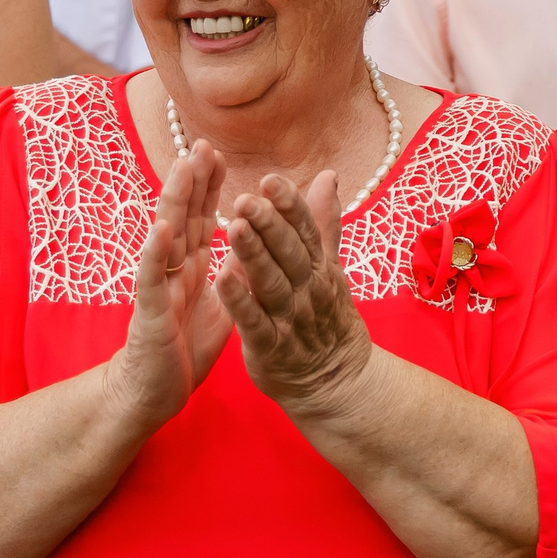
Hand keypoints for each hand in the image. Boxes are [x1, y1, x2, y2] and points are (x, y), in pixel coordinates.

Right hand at [103, 140, 234, 433]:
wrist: (156, 391)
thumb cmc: (185, 347)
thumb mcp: (220, 304)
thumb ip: (232, 273)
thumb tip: (255, 247)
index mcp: (192, 265)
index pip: (200, 216)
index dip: (208, 186)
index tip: (217, 153)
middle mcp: (173, 268)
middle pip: (182, 215)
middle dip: (192, 180)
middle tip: (202, 143)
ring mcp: (159, 285)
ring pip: (165, 235)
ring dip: (173, 201)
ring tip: (182, 168)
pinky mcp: (150, 310)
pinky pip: (151, 277)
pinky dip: (155, 251)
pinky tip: (161, 228)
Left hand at [216, 170, 372, 410]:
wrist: (336, 381)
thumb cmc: (326, 317)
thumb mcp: (330, 267)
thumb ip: (323, 222)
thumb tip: (328, 176)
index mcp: (318, 266)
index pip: (305, 229)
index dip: (289, 205)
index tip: (270, 180)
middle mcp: (307, 289)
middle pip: (288, 252)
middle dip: (268, 225)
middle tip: (245, 199)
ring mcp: (290, 319)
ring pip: (271, 283)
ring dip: (253, 256)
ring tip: (233, 228)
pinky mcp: (270, 348)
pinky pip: (254, 322)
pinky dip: (239, 301)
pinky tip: (220, 279)